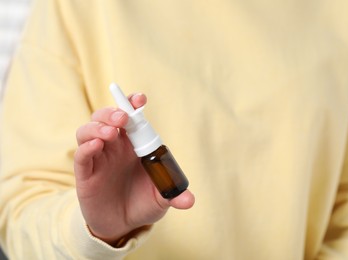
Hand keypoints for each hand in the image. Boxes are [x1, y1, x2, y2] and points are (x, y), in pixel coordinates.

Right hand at [74, 93, 194, 245]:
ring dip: (98, 127)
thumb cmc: (142, 203)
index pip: (131, 118)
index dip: (132, 104)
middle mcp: (115, 147)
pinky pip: (82, 156)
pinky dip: (87, 148)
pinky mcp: (86, 173)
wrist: (122, 225)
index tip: (140, 99)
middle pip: (106, 118)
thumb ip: (174, 195)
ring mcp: (99, 158)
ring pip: (88, 131)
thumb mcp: (161, 198)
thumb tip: (189, 200)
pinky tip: (96, 146)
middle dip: (113, 112)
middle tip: (123, 118)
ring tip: (111, 133)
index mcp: (134, 145)